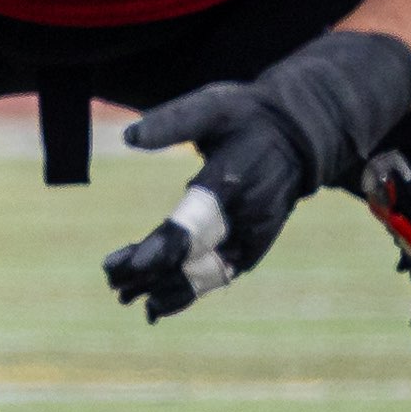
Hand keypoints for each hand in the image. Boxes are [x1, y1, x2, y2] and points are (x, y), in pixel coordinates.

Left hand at [105, 84, 308, 316]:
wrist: (300, 139)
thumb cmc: (247, 117)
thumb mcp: (214, 106)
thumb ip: (173, 122)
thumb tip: (128, 136)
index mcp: (235, 180)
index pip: (199, 219)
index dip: (169, 244)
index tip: (137, 264)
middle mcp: (247, 218)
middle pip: (196, 255)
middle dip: (152, 271)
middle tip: (110, 278)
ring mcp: (252, 240)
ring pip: (205, 275)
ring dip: (164, 288)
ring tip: (122, 294)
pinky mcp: (251, 252)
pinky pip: (216, 278)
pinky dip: (186, 292)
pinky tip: (154, 305)